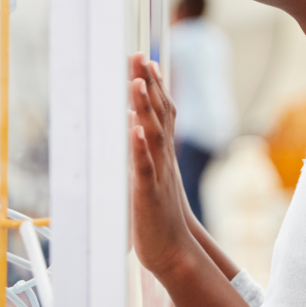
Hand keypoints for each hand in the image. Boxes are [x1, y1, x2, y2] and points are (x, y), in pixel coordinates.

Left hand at [129, 53, 195, 277]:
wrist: (173, 250)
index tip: (146, 59)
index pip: (162, 113)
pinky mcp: (148, 194)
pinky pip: (144, 168)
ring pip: (153, 136)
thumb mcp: (151, 175)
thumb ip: (144, 151)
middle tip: (139, 56)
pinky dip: (140, 149)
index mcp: (163, 154)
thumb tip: (132, 122)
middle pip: (159, 116)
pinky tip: (134, 130)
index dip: (155, 86)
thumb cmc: (159, 214)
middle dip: (148, 85)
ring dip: (146, 108)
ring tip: (138, 82)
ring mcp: (157, 175)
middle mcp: (163, 159)